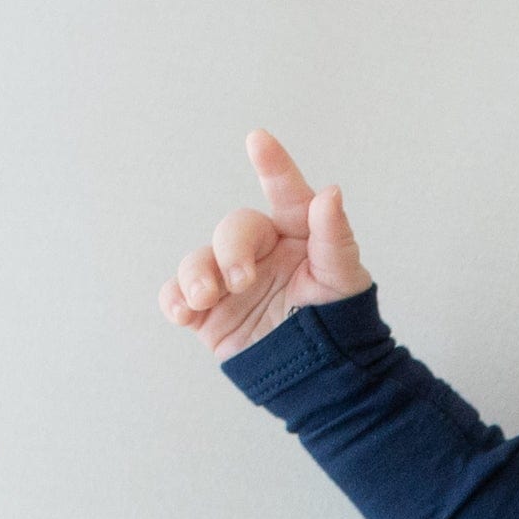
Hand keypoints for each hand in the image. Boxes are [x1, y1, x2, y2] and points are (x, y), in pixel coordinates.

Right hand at [158, 127, 371, 360]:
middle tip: (241, 281)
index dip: (274, 168)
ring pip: (199, 260)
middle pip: (234, 230)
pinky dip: (175, 300)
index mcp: (296, 235)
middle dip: (231, 250)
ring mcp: (229, 280)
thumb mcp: (343, 281)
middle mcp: (260, 251)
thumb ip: (335, 238)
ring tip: (206, 298)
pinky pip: (178, 295)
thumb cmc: (338, 323)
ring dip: (196, 275)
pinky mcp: (208, 311)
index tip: (259, 140)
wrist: (318, 379)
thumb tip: (330, 193)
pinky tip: (183, 313)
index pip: (287, 195)